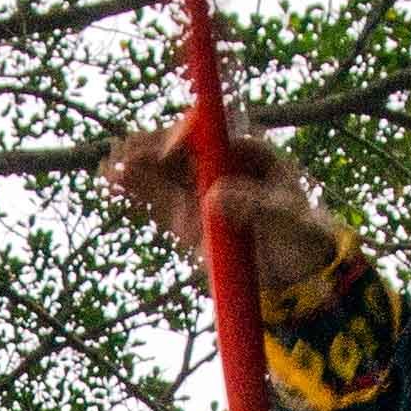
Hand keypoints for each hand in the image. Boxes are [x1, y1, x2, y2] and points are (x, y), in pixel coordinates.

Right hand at [99, 115, 349, 302]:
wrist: (299, 274)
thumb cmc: (301, 237)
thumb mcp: (286, 222)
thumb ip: (254, 207)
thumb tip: (213, 198)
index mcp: (250, 154)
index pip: (213, 136)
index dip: (187, 137)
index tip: (170, 151)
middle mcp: (222, 167)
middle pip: (181, 150)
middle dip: (152, 149)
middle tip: (125, 154)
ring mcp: (202, 191)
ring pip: (163, 172)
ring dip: (136, 166)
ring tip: (109, 166)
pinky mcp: (188, 218)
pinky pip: (158, 199)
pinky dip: (136, 190)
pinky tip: (112, 181)